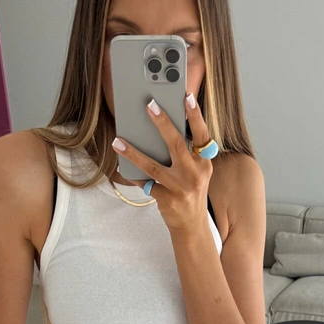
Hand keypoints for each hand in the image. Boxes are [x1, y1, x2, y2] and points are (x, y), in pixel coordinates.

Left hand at [111, 93, 213, 233]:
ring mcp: (181, 189)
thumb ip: (186, 153)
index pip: (202, 135)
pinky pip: (146, 184)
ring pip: (154, 166)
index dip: (195, 116)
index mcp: (204, 163)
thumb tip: (163, 128)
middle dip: (162, 123)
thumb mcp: (195, 172)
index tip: (186, 98)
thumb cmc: (190, 192)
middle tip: (149, 105)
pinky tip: (122, 167)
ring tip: (118, 141)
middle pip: (176, 145)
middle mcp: (195, 174)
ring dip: (133, 153)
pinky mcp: (168, 200)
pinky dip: (133, 176)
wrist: (191, 226)